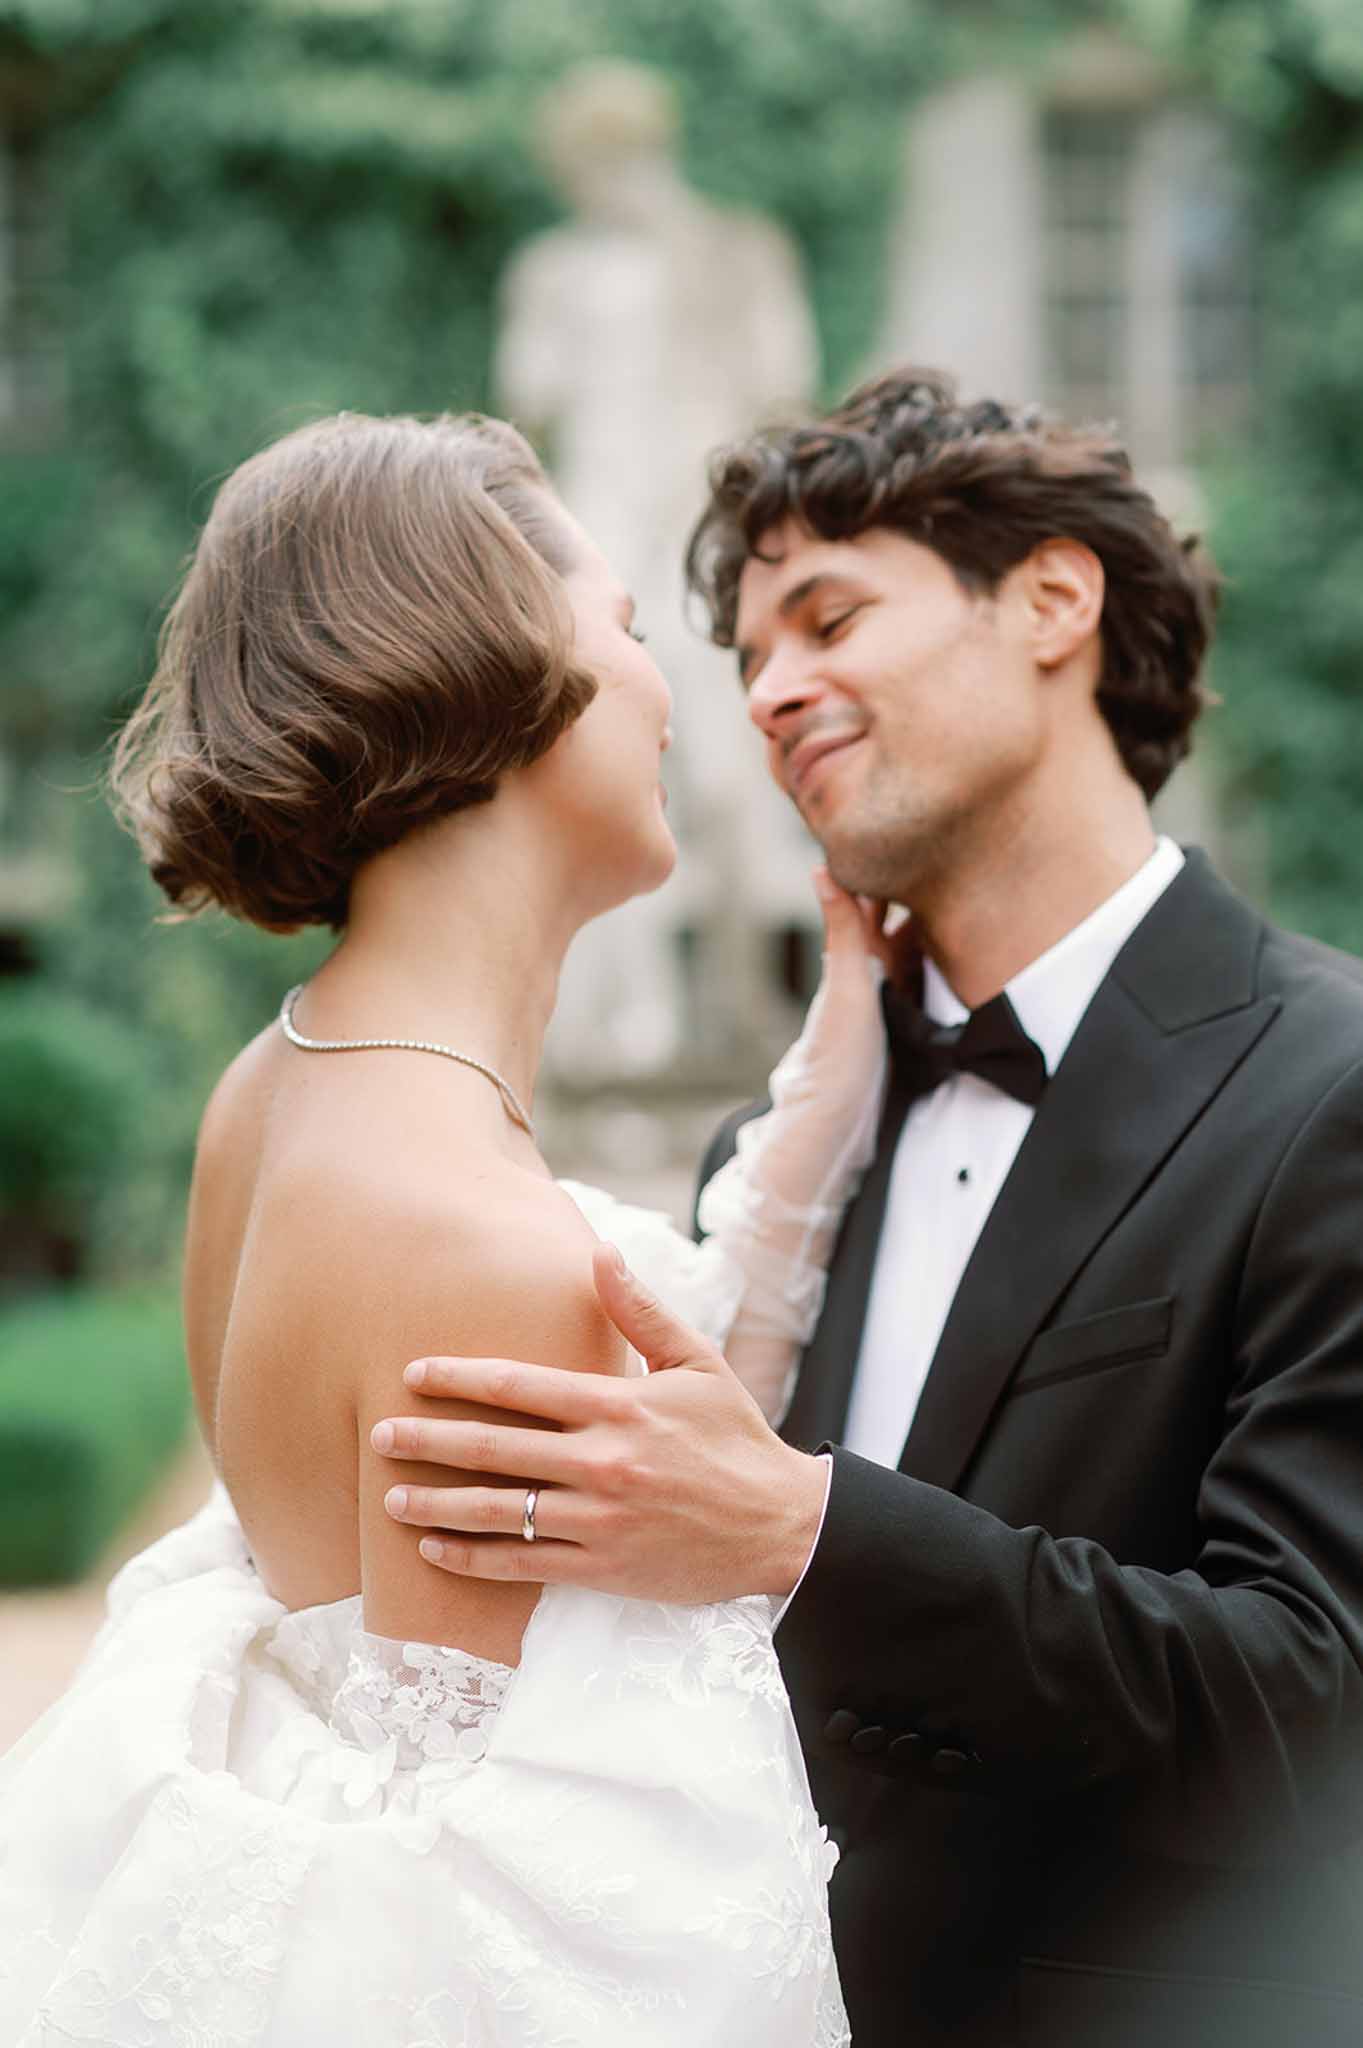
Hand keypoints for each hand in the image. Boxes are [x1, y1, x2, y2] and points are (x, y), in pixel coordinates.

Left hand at [374, 1245, 828, 1603]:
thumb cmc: (737, 1438)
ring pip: (498, 1512)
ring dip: (437, 1506)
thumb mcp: (699, 1363)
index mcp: (619, 1406)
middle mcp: (601, 1461)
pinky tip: (436, 1552)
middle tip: (379, 1434)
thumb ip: (641, 1313)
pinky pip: (522, 1565)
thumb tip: (601, 1254)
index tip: (414, 1372)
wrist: (781, 1525)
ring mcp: (599, 1518)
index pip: (520, 1386)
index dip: (460, 1377)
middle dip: (429, 1440)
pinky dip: (473, 1560)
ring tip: (390, 1499)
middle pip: (494, 1448)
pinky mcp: (603, 1567)